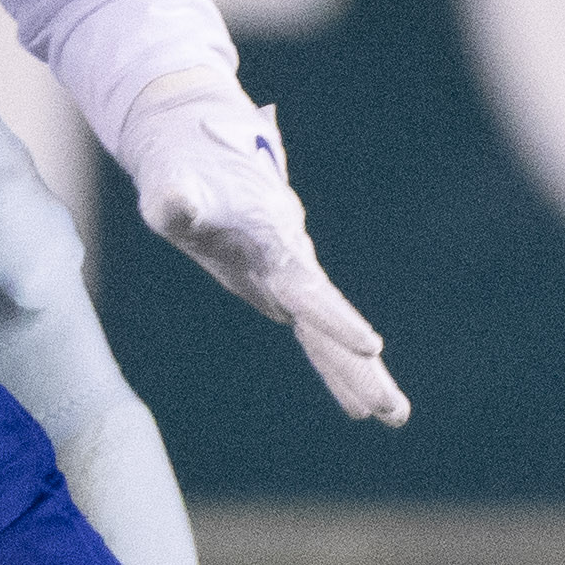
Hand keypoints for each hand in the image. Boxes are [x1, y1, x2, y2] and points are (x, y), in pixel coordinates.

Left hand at [126, 76, 408, 426]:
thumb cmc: (180, 170)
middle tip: (395, 413)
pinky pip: (312, 329)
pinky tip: (355, 403)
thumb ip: (177, 198)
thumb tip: (177, 204)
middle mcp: (290, 258)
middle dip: (360, 367)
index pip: (307, 289)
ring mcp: (288, 271)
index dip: (336, 318)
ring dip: (357, 373)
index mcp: (271, 240)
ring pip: (327, 330)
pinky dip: (333, 361)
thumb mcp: (170, 185)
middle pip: (330, 320)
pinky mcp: (280, 281)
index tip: (372, 346)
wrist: (199, 146)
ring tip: (395, 418)